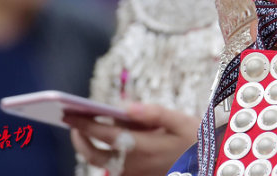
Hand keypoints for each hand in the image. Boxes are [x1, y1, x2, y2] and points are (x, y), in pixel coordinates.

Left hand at [67, 102, 199, 175]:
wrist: (207, 166)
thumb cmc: (194, 140)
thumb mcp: (181, 121)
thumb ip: (154, 113)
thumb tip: (126, 106)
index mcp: (142, 147)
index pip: (104, 135)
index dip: (84, 124)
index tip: (69, 112)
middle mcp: (133, 164)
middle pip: (94, 155)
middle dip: (79, 137)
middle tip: (71, 119)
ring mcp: (133, 173)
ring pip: (101, 162)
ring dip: (88, 145)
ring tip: (84, 127)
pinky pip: (113, 166)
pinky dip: (104, 152)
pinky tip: (108, 137)